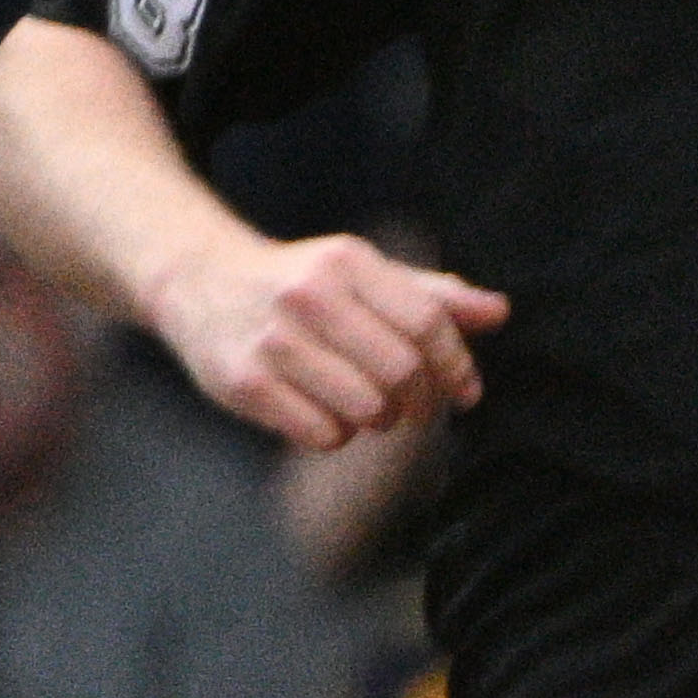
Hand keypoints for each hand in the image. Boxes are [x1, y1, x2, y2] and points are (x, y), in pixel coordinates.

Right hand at [155, 226, 503, 448]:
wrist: (198, 281)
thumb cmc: (304, 285)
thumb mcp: (364, 275)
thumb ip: (432, 296)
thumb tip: (499, 311)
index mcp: (346, 262)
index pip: (427, 322)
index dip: (458, 364)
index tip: (466, 390)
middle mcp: (306, 295)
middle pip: (403, 371)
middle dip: (420, 400)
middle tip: (410, 405)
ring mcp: (272, 340)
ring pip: (367, 409)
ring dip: (378, 420)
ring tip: (363, 403)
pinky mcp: (243, 382)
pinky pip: (324, 434)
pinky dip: (335, 434)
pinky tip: (320, 409)